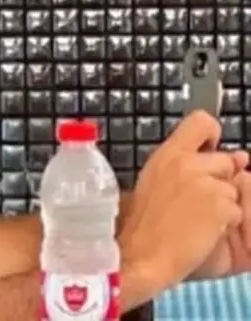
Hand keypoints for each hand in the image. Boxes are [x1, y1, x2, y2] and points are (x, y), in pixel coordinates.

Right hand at [118, 112, 243, 292]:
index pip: (202, 122)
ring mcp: (206, 184)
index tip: (211, 148)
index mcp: (167, 154)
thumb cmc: (143, 224)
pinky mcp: (222, 206)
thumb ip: (188, 166)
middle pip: (226, 160)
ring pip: (234, 188)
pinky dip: (225, 223)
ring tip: (194, 219)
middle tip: (194, 201)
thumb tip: (237, 157)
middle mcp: (187, 163)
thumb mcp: (154, 182)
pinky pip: (237, 211)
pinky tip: (202, 231)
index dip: (212, 134)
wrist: (140, 254)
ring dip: (222, 204)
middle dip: (219, 179)